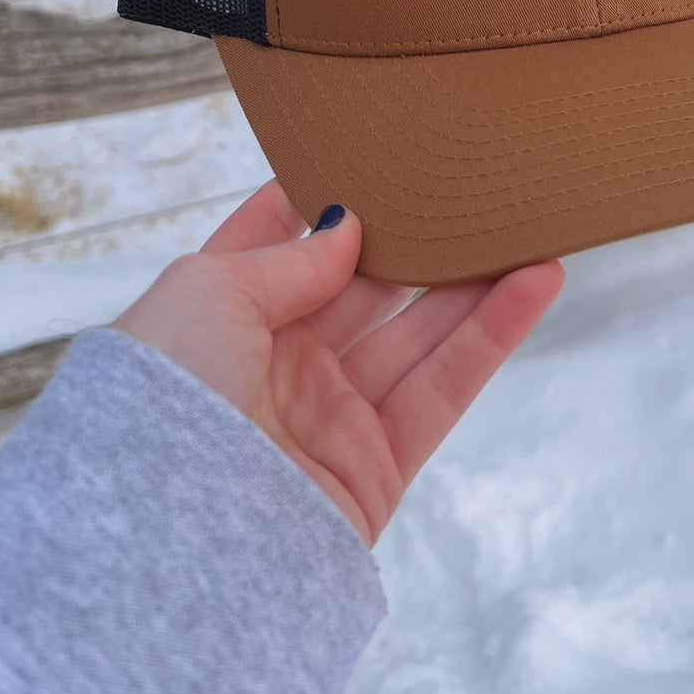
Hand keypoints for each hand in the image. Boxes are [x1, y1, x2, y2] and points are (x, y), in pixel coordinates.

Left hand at [113, 181, 562, 544]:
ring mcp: (326, 417)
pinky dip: (492, 335)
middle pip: (361, 286)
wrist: (169, 544)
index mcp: (216, 320)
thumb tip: (344, 228)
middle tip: (469, 181)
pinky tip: (533, 282)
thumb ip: (288, 258)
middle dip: (412, 236)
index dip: (317, 200)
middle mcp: (273, 366)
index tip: (371, 149)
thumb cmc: (160, 404)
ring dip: (473, 277)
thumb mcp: (205, 292)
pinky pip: (444, 389)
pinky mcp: (374, 468)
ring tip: (525, 220)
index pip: (271, 245)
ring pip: (416, 331)